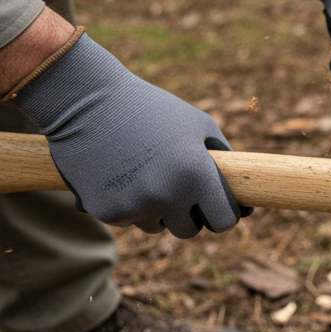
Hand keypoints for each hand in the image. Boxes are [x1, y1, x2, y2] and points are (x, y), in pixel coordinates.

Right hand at [13, 32, 250, 237]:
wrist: (87, 100)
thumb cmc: (152, 109)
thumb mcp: (199, 125)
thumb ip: (224, 160)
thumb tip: (242, 193)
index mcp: (196, 174)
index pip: (223, 221)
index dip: (223, 215)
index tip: (217, 207)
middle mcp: (167, 195)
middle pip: (190, 230)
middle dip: (188, 214)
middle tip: (178, 187)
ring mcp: (134, 206)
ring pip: (157, 225)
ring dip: (157, 208)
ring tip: (144, 172)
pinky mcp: (106, 211)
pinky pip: (129, 219)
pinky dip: (129, 204)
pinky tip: (121, 175)